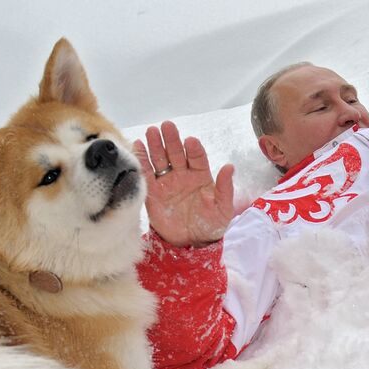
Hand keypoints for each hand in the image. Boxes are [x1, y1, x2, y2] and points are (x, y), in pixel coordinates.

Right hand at [135, 121, 235, 246]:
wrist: (192, 242)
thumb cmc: (211, 223)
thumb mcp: (223, 208)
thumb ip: (225, 188)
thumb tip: (230, 167)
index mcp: (201, 176)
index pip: (197, 157)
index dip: (194, 149)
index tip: (190, 141)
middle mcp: (183, 175)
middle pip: (177, 153)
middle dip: (172, 140)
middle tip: (167, 126)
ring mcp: (168, 182)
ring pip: (161, 159)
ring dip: (156, 145)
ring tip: (151, 131)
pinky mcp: (153, 192)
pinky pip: (147, 174)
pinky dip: (142, 160)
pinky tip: (138, 146)